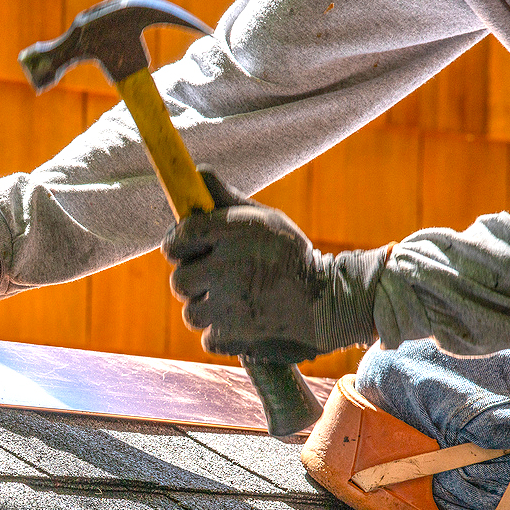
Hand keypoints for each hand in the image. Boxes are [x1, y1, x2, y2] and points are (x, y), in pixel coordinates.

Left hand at [162, 170, 390, 362]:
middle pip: (179, 280)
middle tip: (217, 281)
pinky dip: (223, 334)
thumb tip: (197, 173)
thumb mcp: (266, 221)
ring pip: (191, 312)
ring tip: (238, 302)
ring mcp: (229, 304)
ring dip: (208, 310)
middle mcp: (228, 266)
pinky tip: (246, 322)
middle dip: (193, 282)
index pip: (182, 235)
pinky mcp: (233, 335)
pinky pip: (208, 337)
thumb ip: (227, 201)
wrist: (331, 303)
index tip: (183, 250)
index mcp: (235, 232)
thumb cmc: (291, 257)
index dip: (178, 244)